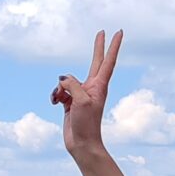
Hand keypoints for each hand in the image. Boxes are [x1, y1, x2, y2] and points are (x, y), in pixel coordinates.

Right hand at [50, 27, 123, 157]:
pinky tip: (54, 103)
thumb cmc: (87, 124)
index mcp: (99, 85)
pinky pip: (59, 91)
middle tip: (102, 31)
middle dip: (97, 47)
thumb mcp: (80, 101)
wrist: (82, 144)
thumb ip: (72, 84)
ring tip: (61, 101)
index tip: (119, 32)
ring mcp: (81, 94)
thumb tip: (63, 79)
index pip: (108, 61)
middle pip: (94, 62)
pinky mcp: (71, 101)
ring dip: (59, 88)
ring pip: (67, 80)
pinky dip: (55, 95)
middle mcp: (92, 87)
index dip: (113, 45)